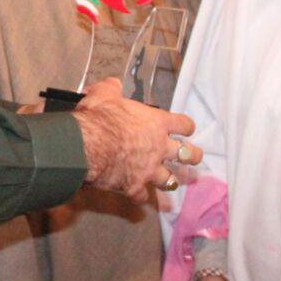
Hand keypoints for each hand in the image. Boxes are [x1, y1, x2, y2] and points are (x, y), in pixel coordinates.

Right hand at [72, 77, 199, 202]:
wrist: (86, 146)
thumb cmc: (99, 118)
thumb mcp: (104, 94)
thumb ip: (112, 89)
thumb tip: (113, 84)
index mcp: (156, 123)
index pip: (183, 124)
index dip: (186, 126)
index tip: (187, 129)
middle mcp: (158, 148)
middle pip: (187, 155)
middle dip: (192, 156)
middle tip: (194, 157)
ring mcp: (148, 170)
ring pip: (169, 179)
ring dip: (170, 180)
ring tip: (172, 182)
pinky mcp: (134, 187)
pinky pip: (143, 196)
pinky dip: (141, 196)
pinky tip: (138, 196)